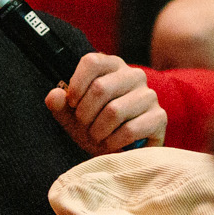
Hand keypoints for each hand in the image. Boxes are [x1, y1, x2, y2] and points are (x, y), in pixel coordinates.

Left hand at [45, 53, 167, 152]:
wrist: (119, 153)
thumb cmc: (95, 128)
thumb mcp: (72, 117)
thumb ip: (60, 105)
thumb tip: (54, 95)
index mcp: (111, 66)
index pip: (92, 61)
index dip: (76, 85)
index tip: (72, 104)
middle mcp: (133, 75)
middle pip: (100, 88)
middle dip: (85, 115)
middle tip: (85, 126)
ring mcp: (149, 95)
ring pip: (114, 111)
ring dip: (98, 131)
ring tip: (98, 136)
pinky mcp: (159, 117)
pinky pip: (130, 130)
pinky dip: (114, 142)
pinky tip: (112, 144)